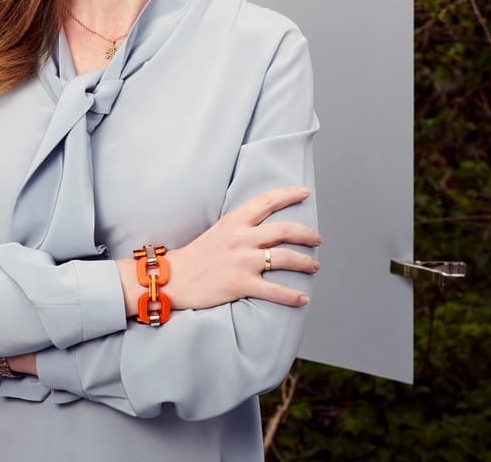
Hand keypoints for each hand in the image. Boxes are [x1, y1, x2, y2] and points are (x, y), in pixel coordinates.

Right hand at [126, 186, 319, 312]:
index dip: (289, 194)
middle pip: (284, 230)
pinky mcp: (241, 284)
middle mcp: (241, 238)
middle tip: (318, 238)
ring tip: (315, 265)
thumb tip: (261, 226)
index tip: (304, 192)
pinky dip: (292, 296)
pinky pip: (274, 291)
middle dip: (307, 234)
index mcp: (234, 221)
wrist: (172, 278)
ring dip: (306, 262)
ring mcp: (242, 261)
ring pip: (285, 258)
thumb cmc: (195, 256)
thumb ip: (239, 226)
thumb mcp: (217, 231)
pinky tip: (303, 298)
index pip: (267, 201)